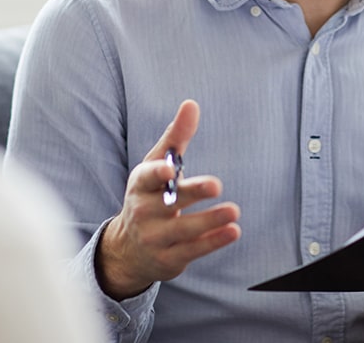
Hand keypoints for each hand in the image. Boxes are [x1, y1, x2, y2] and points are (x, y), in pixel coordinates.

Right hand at [95, 99, 241, 299]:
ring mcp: (155, 238)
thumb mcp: (157, 165)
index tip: (170, 169)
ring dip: (210, 221)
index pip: (146, 178)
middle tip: (216, 184)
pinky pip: (192, 251)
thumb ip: (176, 137)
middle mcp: (144, 212)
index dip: (157, 174)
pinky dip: (212, 242)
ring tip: (234, 210)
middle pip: (169, 202)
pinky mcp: (169, 259)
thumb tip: (191, 104)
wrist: (129, 249)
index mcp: (140, 185)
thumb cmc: (149, 195)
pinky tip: (232, 231)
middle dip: (192, 193)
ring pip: (184, 230)